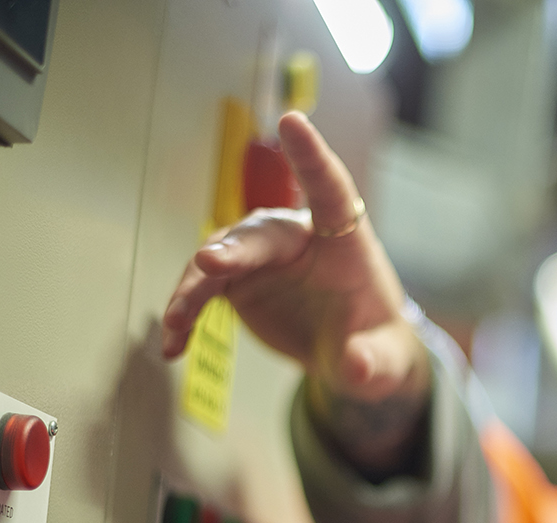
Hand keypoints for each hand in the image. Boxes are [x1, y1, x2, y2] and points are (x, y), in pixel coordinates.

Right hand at [161, 112, 424, 404]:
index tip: (292, 121)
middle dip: (235, 247)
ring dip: (196, 285)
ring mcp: (263, 257)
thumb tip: (358, 367)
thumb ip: (372, 362)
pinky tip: (174, 345)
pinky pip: (204, 288)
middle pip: (264, 233)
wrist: (350, 352)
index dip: (312, 157)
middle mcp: (300, 239)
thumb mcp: (382, 361)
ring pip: (222, 256)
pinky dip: (187, 313)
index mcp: (346, 242)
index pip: (332, 191)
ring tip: (178, 322)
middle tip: (208, 263)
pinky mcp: (237, 280)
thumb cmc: (373, 344)